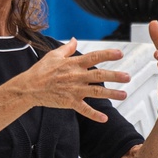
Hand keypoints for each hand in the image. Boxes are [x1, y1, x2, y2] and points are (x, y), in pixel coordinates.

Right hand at [10, 38, 129, 122]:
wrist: (29, 88)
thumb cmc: (41, 70)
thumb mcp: (53, 55)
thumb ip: (67, 48)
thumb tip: (75, 39)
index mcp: (73, 64)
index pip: (94, 57)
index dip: (108, 55)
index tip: (120, 54)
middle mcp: (76, 76)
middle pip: (99, 76)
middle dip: (115, 76)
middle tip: (128, 77)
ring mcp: (74, 90)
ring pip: (96, 92)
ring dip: (111, 94)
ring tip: (124, 95)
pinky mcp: (69, 102)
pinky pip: (84, 109)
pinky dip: (94, 115)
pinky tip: (105, 119)